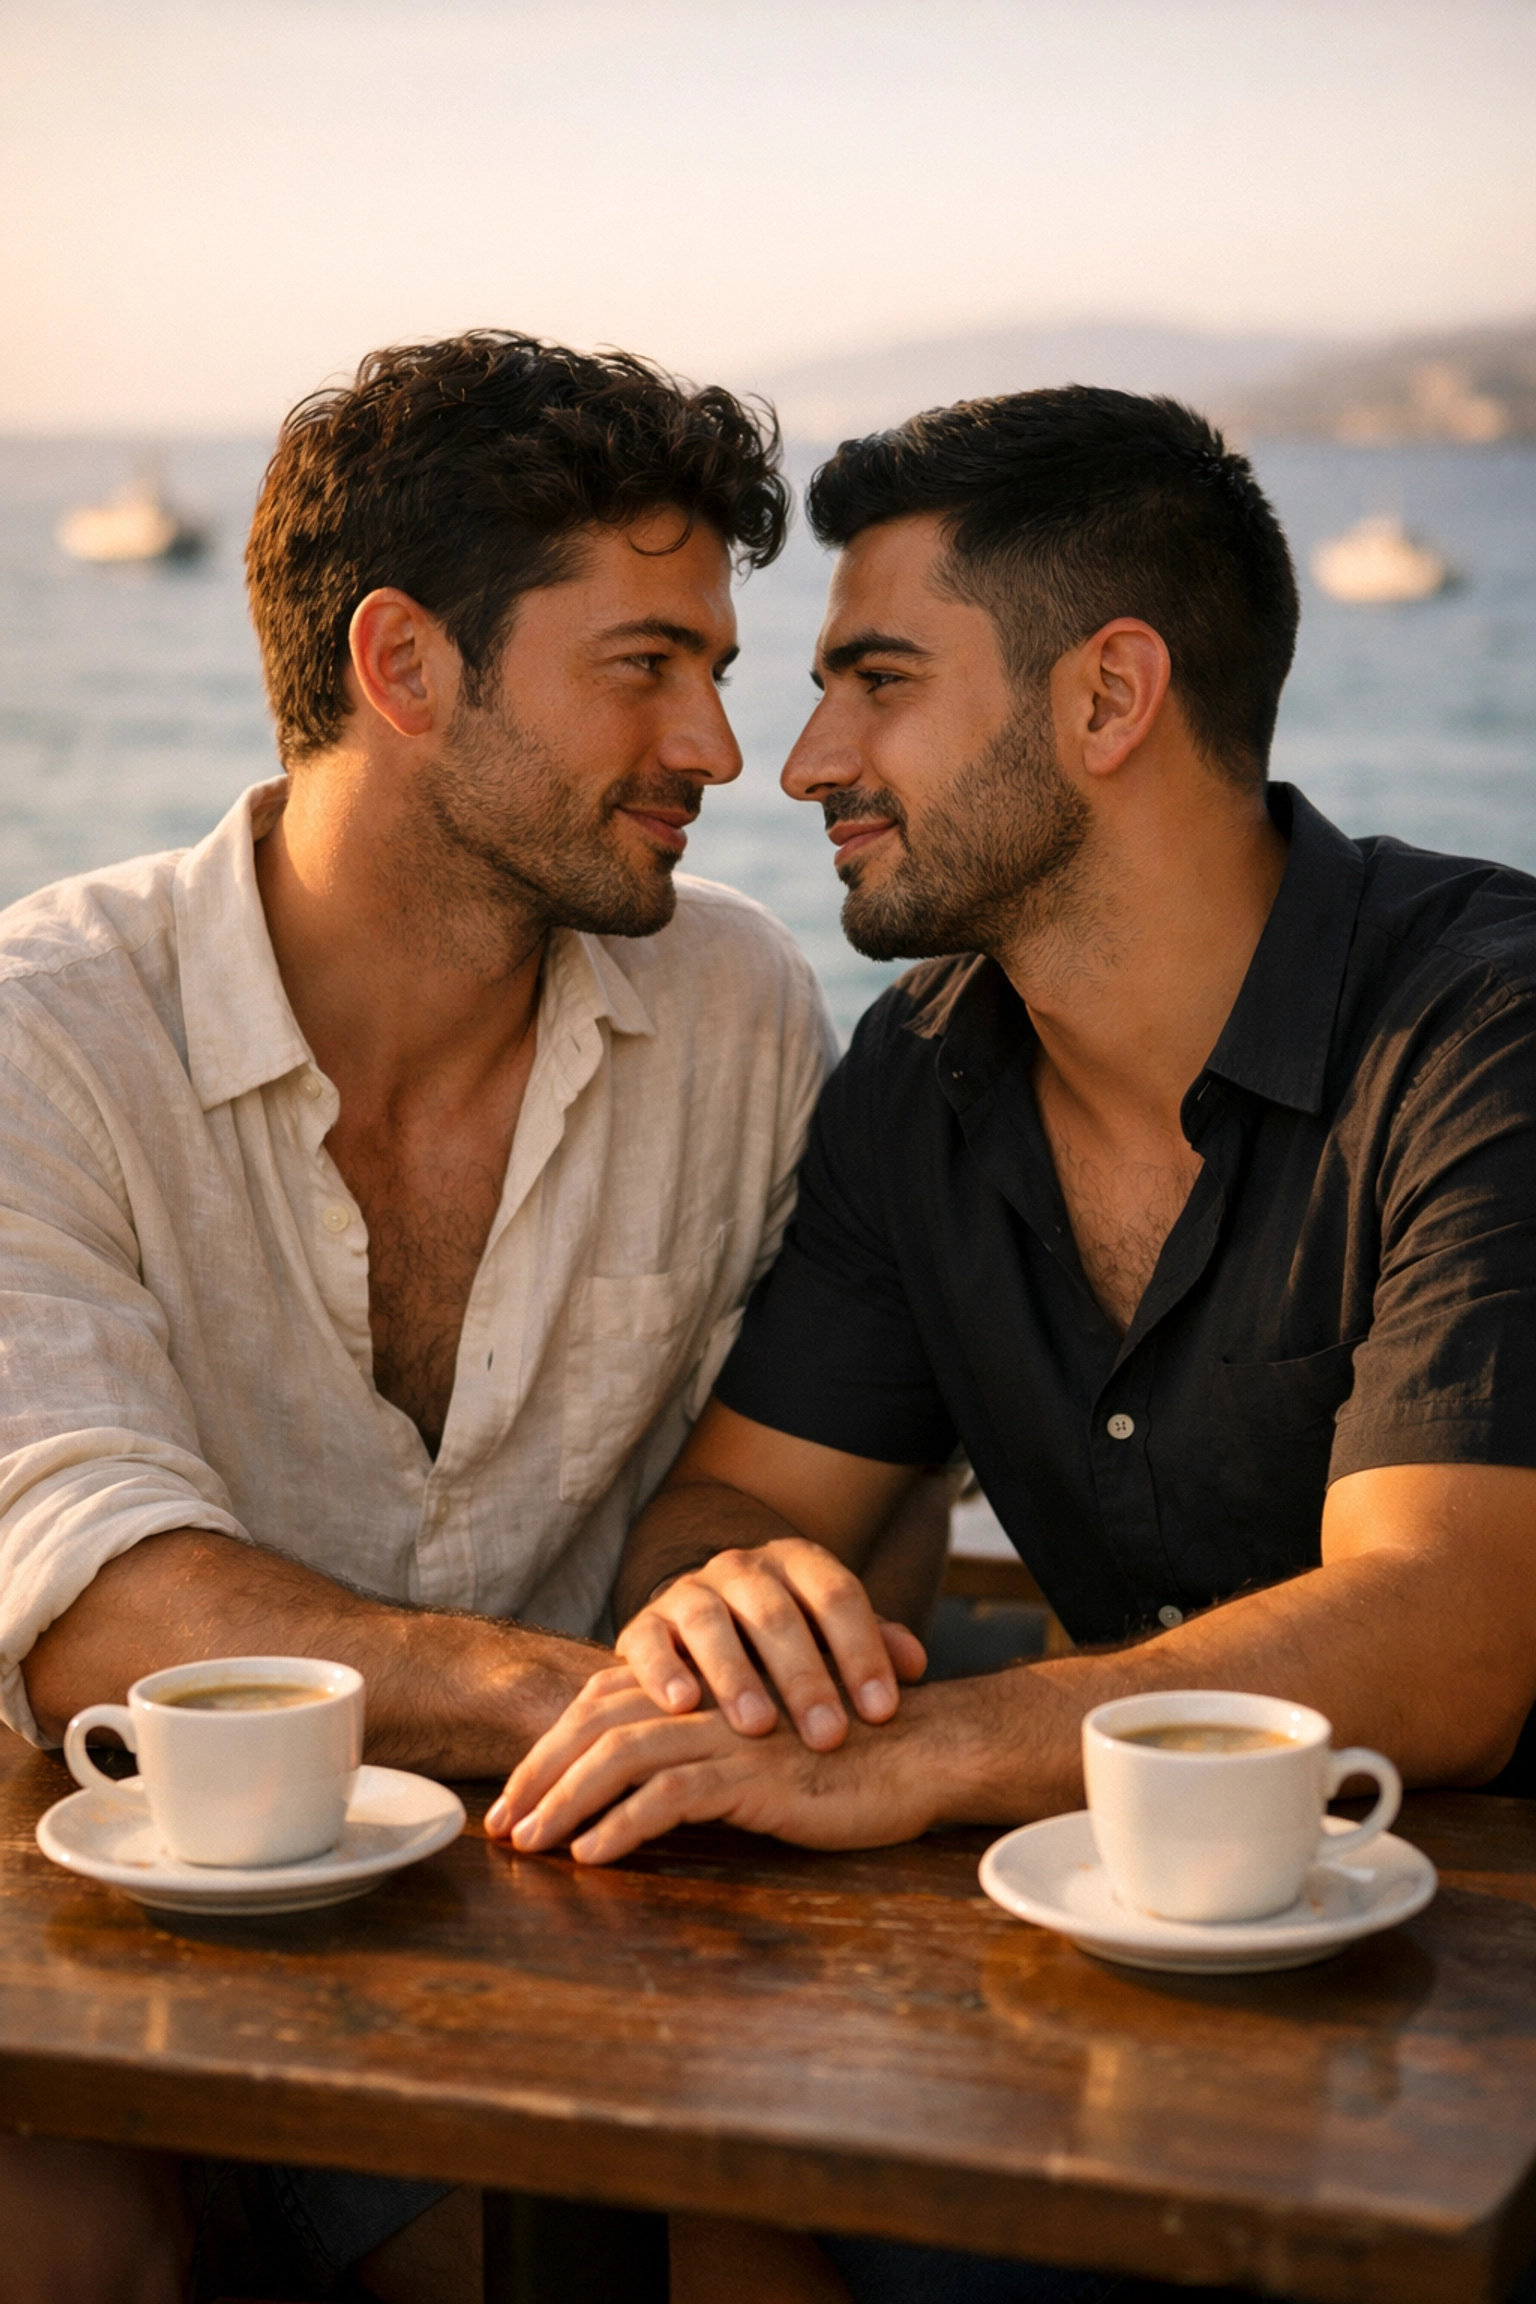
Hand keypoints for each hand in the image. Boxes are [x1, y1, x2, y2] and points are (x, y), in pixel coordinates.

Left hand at [482, 1662, 941, 1863]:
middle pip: (596, 1725)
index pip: (602, 1706)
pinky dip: (623, 1826)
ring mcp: (728, 1736)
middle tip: (501, 1826)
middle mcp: (706, 1703)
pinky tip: (593, 1856)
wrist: (919, 1752)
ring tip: (530, 1845)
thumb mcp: (759, 1753)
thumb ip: (704, 1757)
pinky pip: (671, 1797)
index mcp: (702, 1693)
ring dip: (565, 1802)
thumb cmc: (842, 1760)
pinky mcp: (755, 1775)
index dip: (550, 1750)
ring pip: (620, 1757)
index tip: (514, 1800)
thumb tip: (634, 1801)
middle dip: (539, 1775)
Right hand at [615, 1537, 926, 1750]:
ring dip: (734, 1674)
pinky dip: (662, 1670)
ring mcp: (689, 1592)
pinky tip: (682, 1705)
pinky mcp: (643, 1625)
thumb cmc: (786, 1647)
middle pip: (776, 1612)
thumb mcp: (832, 1639)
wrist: (703, 1624)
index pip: (838, 1596)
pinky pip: (647, 1640)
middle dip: (805, 1677)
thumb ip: (872, 1646)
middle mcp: (742, 1569)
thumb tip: (916, 1663)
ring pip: (710, 1621)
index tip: (883, 1712)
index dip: (863, 1651)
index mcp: (798, 1564)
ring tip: (757, 1726)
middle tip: (829, 1735)